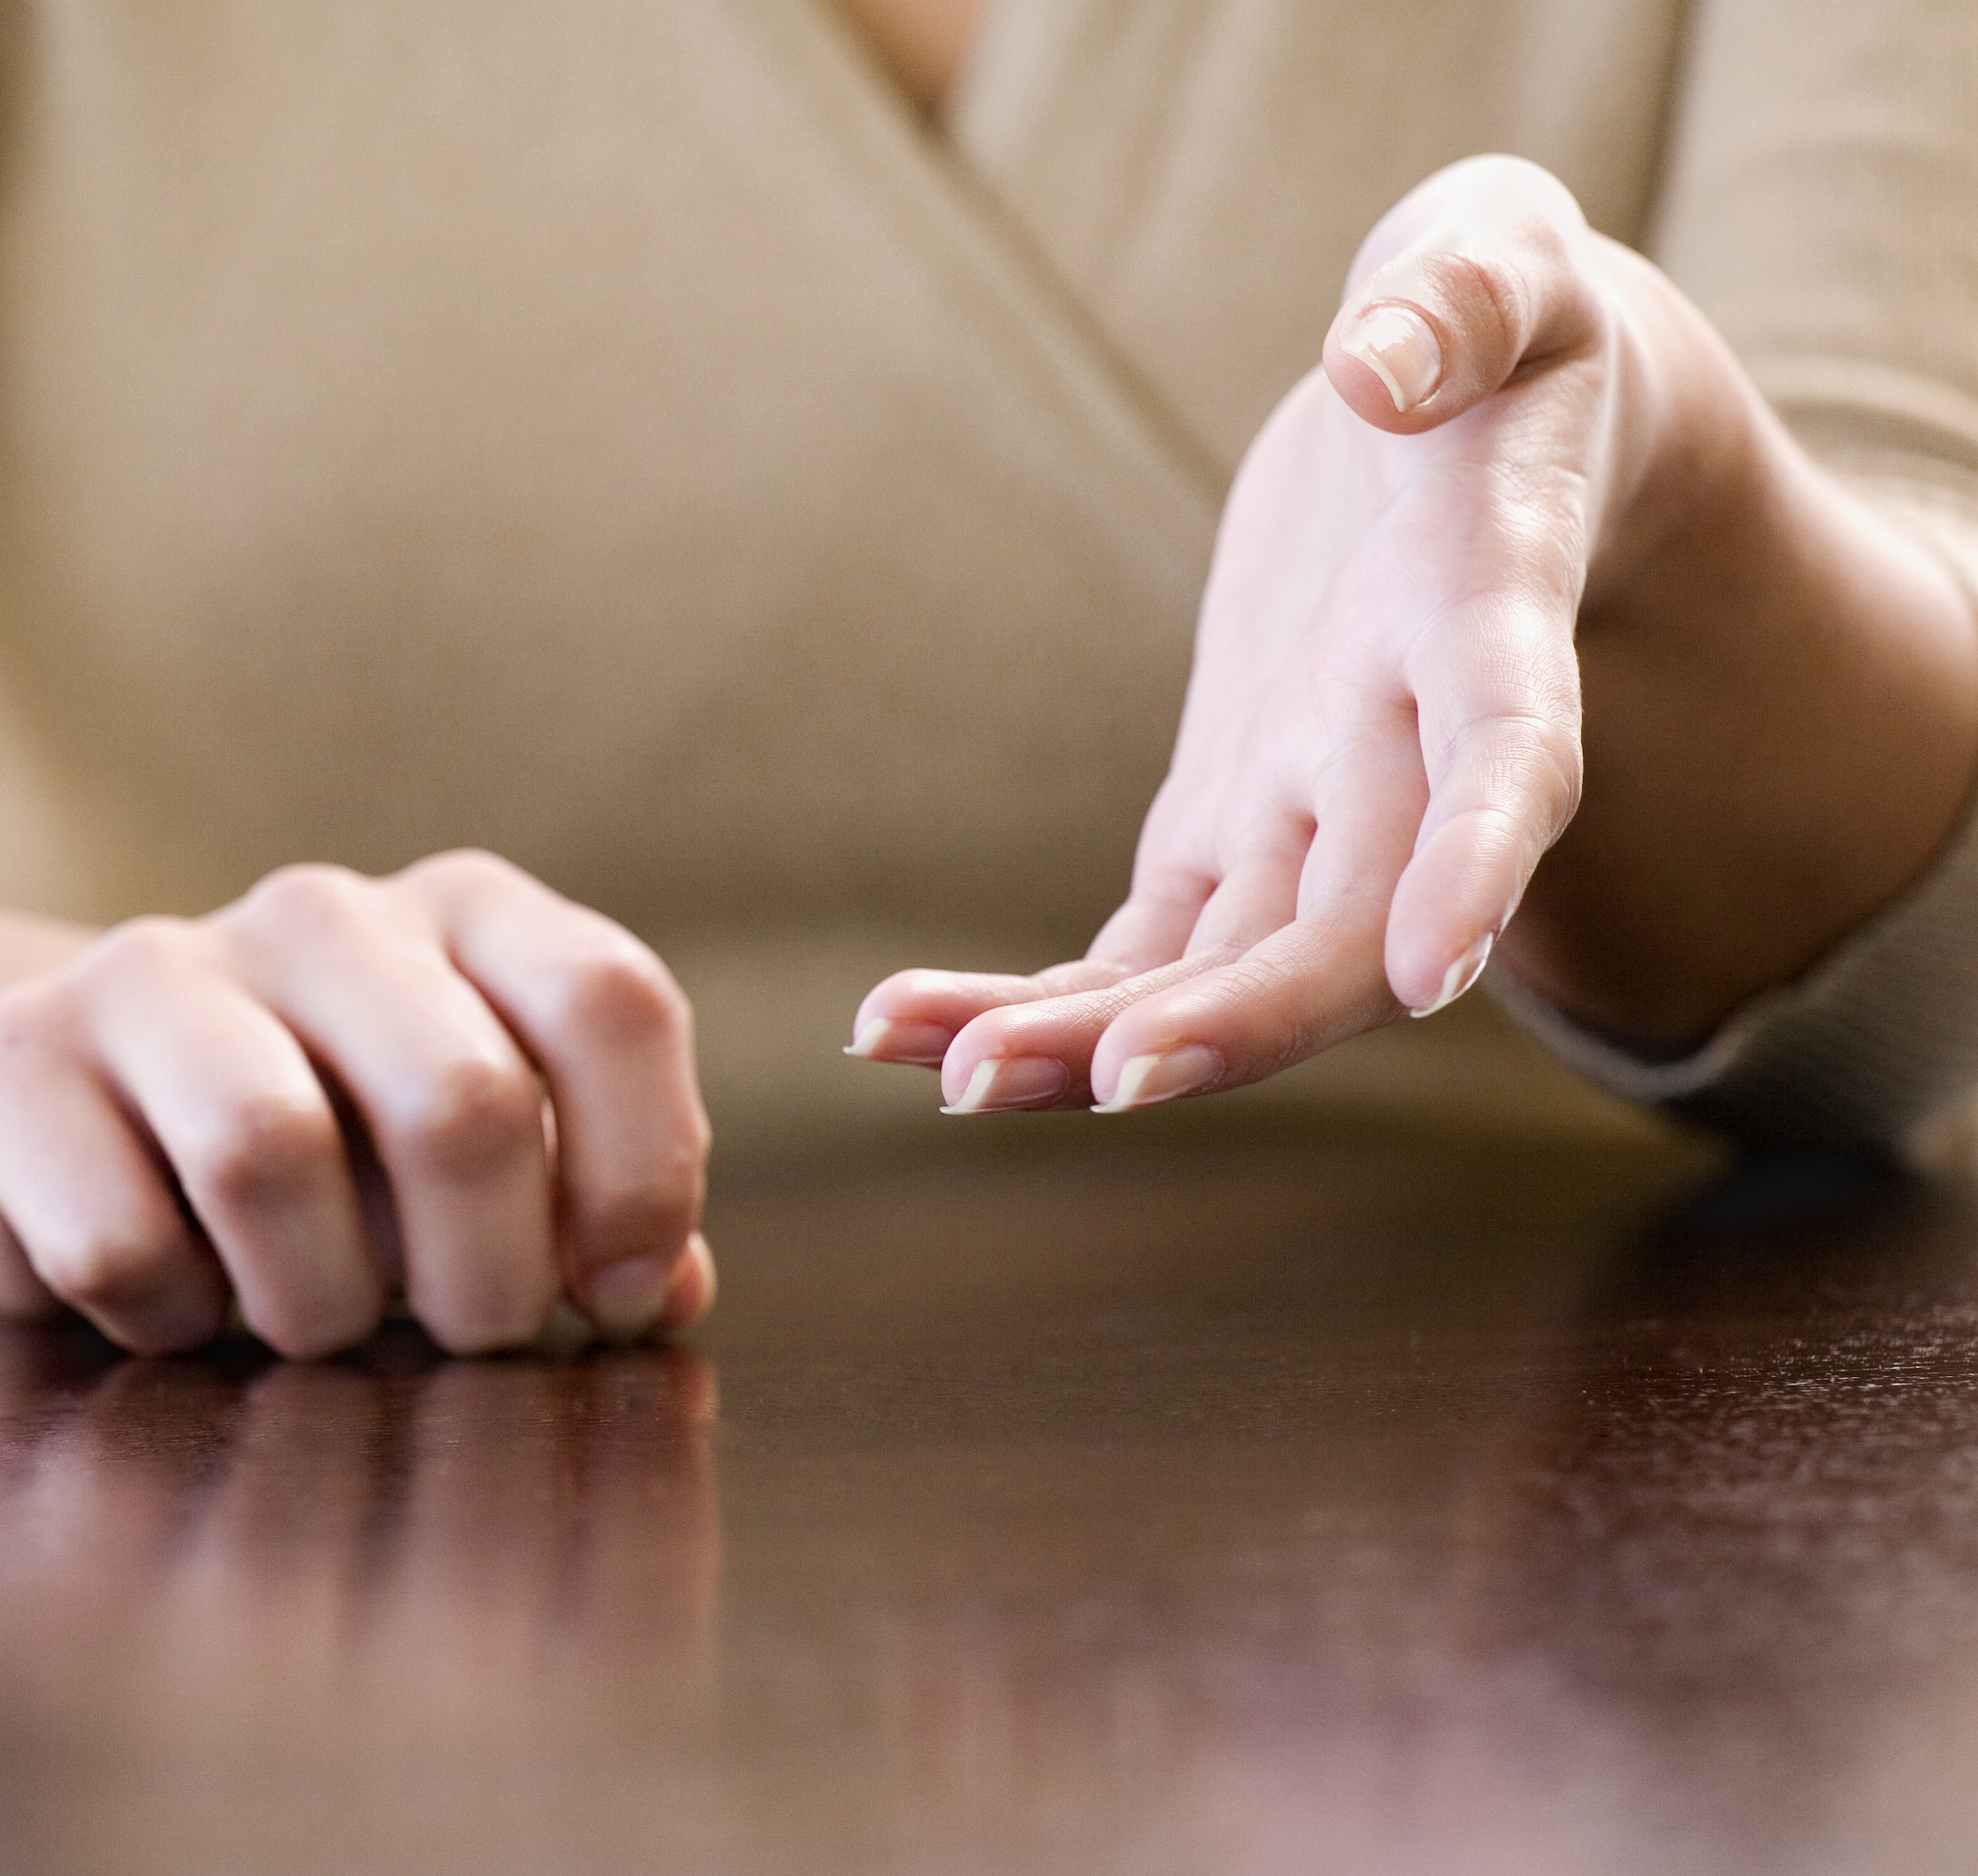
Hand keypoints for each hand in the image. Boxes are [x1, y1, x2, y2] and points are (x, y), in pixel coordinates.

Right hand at [0, 851, 713, 1357]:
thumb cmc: (343, 1162)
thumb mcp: (490, 1174)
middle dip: (481, 1279)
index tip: (614, 1294)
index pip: (609, 1002)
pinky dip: (168, 1318)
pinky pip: (119, 1241)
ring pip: (270, 1160)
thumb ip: (595, 1215)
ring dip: (313, 1304)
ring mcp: (158, 967)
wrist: (84, 1121)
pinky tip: (177, 1297)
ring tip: (307, 1317)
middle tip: (456, 1335)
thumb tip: (662, 1287)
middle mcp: (322, 914)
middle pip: (460, 1104)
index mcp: (469, 914)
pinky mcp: (15, 1055)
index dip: (640, 1175)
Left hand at [853, 154, 1977, 1114]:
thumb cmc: (1503, 328)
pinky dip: (1040, 1003)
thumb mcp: (1501, 264)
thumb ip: (1460, 296)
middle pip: (1344, 926)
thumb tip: (1376, 367)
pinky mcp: (1227, 822)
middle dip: (1243, 1014)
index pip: (1504, 757)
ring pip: (1220, 969)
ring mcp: (1312, 808)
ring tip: (943, 1076)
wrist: (1486, 422)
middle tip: (1111, 1079)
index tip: (1428, 975)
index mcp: (1488, 614)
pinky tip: (903, 1034)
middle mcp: (1407, 753)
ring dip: (1096, 1040)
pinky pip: (1137, 948)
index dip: (1474, 862)